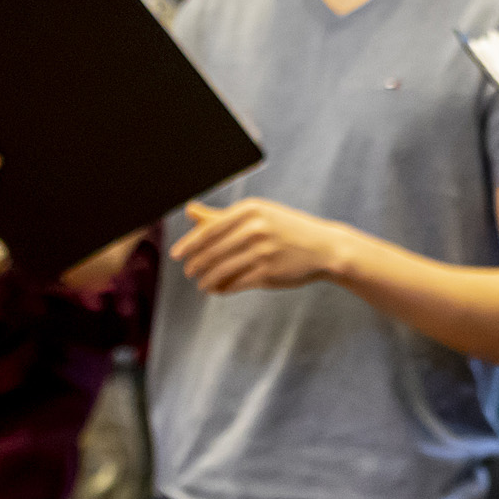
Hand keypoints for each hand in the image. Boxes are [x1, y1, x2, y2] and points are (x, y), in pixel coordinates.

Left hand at [169, 198, 365, 294]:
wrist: (323, 247)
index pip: (209, 230)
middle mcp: (255, 228)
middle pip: (211, 252)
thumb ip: (221, 215)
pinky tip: (218, 289)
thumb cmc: (285, 229)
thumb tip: (189, 210)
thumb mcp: (257, 214)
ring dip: (206, 280)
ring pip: (220, 270)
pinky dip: (222, 288)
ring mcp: (262, 251)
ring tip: (202, 283)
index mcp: (250, 210)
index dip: (189, 245)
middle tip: (189, 272)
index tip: (176, 254)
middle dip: (195, 265)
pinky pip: (235, 283)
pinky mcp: (268, 272)